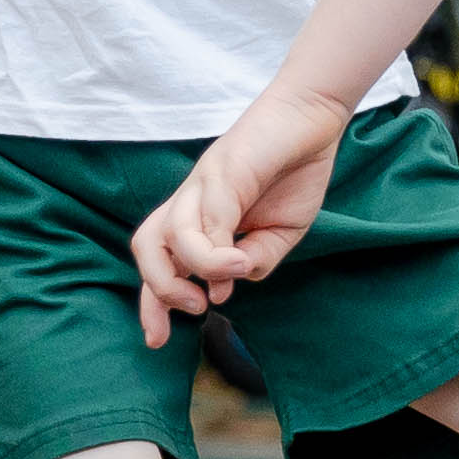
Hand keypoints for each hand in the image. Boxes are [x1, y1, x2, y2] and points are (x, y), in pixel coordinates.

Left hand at [129, 87, 354, 344]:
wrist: (312, 118)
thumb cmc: (294, 172)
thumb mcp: (281, 234)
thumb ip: (255, 262)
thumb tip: (226, 290)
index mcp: (200, 218)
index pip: (160, 262)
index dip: (152, 303)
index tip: (157, 339)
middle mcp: (191, 201)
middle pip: (146, 245)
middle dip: (156, 290)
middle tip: (189, 312)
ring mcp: (202, 185)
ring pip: (170, 236)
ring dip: (188, 272)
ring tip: (215, 295)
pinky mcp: (221, 172)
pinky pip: (207, 220)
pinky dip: (218, 252)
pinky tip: (241, 263)